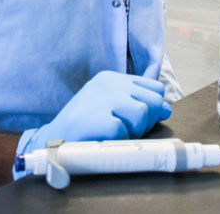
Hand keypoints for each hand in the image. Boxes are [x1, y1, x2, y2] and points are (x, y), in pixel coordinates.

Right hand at [23, 71, 171, 153]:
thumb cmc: (86, 126)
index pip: (154, 87)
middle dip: (145, 121)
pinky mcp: (96, 118)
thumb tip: (166, 109)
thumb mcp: (111, 107)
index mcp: (111, 78)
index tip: (136, 119)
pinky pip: (124, 131)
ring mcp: (101, 99)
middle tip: (123, 129)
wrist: (54, 140)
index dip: (152, 107)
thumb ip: (137, 104)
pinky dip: (116, 140)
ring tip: (112, 133)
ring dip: (132, 130)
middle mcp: (108, 84)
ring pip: (142, 113)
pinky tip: (102, 138)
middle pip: (153, 100)